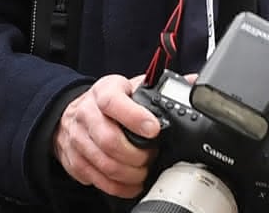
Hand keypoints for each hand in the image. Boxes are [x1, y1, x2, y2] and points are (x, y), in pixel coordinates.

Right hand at [53, 73, 159, 197]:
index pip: (113, 102)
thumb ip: (158, 86)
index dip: (134, 118)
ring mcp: (78, 139)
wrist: (74, 114)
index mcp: (104, 92)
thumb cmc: (108, 102)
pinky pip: (98, 180)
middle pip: (109, 140)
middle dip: (137, 155)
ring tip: (143, 171)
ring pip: (105, 164)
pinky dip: (119, 186)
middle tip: (151, 156)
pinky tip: (131, 183)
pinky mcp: (74, 160)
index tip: (154, 129)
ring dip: (130, 173)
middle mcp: (87, 114)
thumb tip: (193, 82)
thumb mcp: (130, 87)